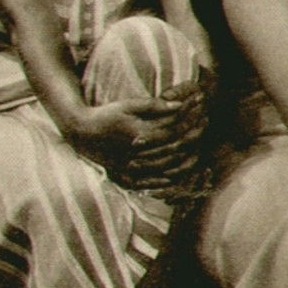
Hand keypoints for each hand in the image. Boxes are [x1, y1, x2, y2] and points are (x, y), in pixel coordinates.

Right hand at [72, 81, 205, 191]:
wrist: (82, 134)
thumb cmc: (106, 115)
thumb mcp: (127, 105)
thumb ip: (152, 105)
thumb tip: (178, 105)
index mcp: (139, 133)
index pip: (173, 128)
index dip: (189, 118)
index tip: (200, 108)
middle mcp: (138, 153)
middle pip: (174, 147)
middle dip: (193, 134)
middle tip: (205, 123)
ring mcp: (133, 168)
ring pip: (168, 166)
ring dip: (186, 155)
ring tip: (199, 143)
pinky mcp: (128, 178)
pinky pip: (154, 182)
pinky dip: (170, 177)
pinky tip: (181, 169)